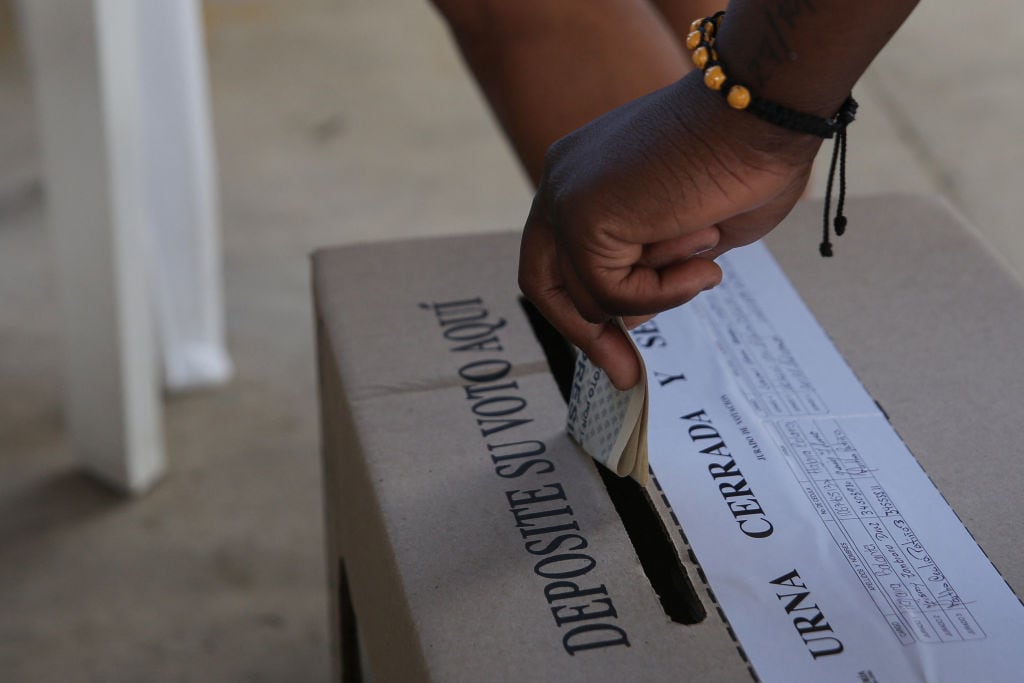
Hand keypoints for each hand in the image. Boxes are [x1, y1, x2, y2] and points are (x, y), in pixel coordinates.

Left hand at [519, 69, 820, 388]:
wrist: (762, 109)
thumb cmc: (746, 160)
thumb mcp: (688, 232)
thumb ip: (650, 267)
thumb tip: (624, 320)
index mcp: (584, 178)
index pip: (560, 259)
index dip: (586, 311)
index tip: (620, 353)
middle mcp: (564, 182)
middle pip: (545, 282)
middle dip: (586, 334)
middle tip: (625, 375)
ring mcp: (566, 197)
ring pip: (590, 295)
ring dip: (659, 290)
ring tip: (704, 241)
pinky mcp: (581, 216)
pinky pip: (612, 294)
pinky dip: (663, 290)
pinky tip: (702, 247)